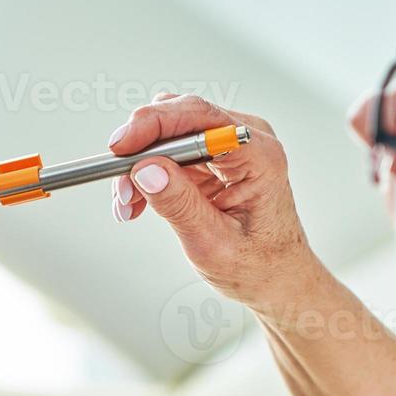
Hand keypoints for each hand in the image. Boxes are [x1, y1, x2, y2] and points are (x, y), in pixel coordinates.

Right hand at [109, 93, 323, 314]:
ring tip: (129, 203)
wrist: (274, 276)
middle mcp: (247, 139)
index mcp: (259, 157)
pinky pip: (171, 150)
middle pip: (180, 118)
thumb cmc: (257, 264)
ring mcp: (230, 144)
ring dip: (141, 164)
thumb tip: (146, 170)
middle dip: (141, 149)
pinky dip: (149, 172)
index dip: (154, 124)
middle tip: (121, 187)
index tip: (121, 147)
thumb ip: (180, 205)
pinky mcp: (214, 155)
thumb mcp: (213, 243)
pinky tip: (139, 201)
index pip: (200, 118)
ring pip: (169, 133)